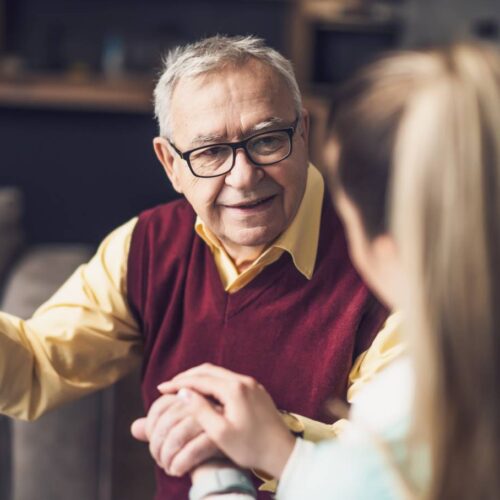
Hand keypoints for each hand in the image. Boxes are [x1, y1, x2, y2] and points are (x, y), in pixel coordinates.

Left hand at [130, 393, 221, 475]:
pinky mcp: (220, 436)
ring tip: (167, 467)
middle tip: (159, 460)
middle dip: (157, 445)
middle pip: (167, 421)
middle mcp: (201, 401)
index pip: (160, 406)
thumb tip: (135, 428)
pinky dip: (180, 463)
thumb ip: (157, 429)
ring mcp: (212, 417)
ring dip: (167, 456)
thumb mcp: (178, 434)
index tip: (153, 443)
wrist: (229, 460)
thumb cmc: (200, 444)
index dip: (151, 426)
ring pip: (177, 435)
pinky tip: (177, 471)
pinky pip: (192, 450)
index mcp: (189, 395)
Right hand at [158, 364, 295, 477]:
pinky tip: (205, 393)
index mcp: (234, 389)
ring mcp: (251, 384)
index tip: (161, 389)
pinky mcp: (256, 390)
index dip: (178, 383)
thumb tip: (183, 393)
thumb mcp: (220, 433)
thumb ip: (200, 410)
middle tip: (169, 386)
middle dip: (187, 376)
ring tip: (183, 388)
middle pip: (208, 370)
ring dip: (199, 378)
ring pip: (219, 373)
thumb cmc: (251, 447)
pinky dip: (212, 383)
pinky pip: (229, 379)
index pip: (200, 379)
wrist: (282, 452)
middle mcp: (243, 381)